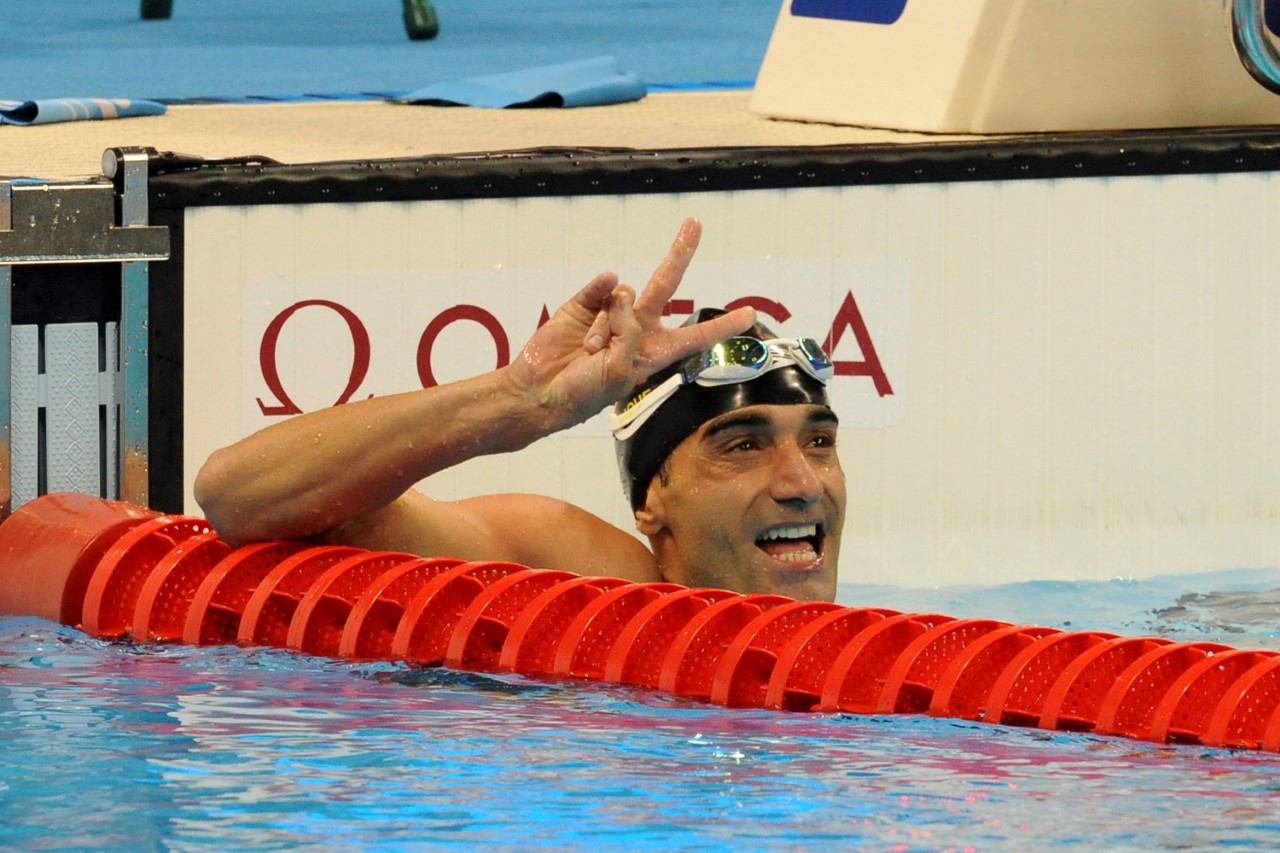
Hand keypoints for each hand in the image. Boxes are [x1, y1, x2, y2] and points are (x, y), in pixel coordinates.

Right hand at [506, 218, 756, 427]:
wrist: (540, 392)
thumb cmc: (584, 392)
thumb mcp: (620, 372)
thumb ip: (630, 333)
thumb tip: (622, 288)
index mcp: (654, 353)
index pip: (696, 337)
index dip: (723, 326)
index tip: (750, 314)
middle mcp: (636, 329)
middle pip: (666, 285)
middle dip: (680, 253)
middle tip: (695, 223)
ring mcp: (610, 314)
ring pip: (625, 296)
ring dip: (609, 324)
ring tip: (590, 351)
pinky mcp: (583, 303)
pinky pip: (601, 286)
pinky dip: (601, 289)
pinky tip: (597, 305)